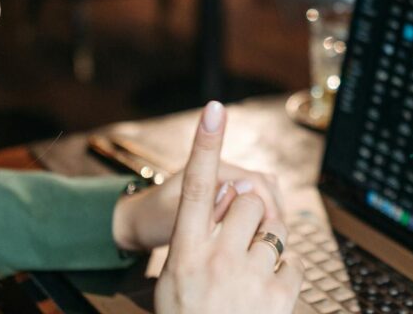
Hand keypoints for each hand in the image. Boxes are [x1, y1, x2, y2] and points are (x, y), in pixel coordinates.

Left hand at [112, 155, 282, 251]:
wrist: (139, 222)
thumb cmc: (151, 221)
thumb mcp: (170, 218)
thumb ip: (202, 205)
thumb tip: (242, 189)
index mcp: (207, 169)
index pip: (253, 180)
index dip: (267, 202)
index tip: (272, 225)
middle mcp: (220, 171)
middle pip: (263, 186)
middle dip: (271, 211)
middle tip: (273, 242)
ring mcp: (226, 183)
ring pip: (263, 195)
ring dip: (270, 216)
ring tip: (270, 243)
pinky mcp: (227, 197)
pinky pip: (256, 204)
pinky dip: (262, 220)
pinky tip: (261, 240)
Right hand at [154, 101, 302, 313]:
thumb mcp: (175, 277)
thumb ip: (196, 235)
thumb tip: (228, 196)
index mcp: (184, 251)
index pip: (196, 188)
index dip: (205, 146)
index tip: (214, 108)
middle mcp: (216, 260)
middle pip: (248, 201)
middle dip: (249, 213)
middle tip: (237, 242)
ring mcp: (248, 279)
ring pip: (274, 229)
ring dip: (267, 243)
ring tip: (248, 275)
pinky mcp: (278, 298)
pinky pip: (292, 264)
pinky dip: (283, 276)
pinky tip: (263, 296)